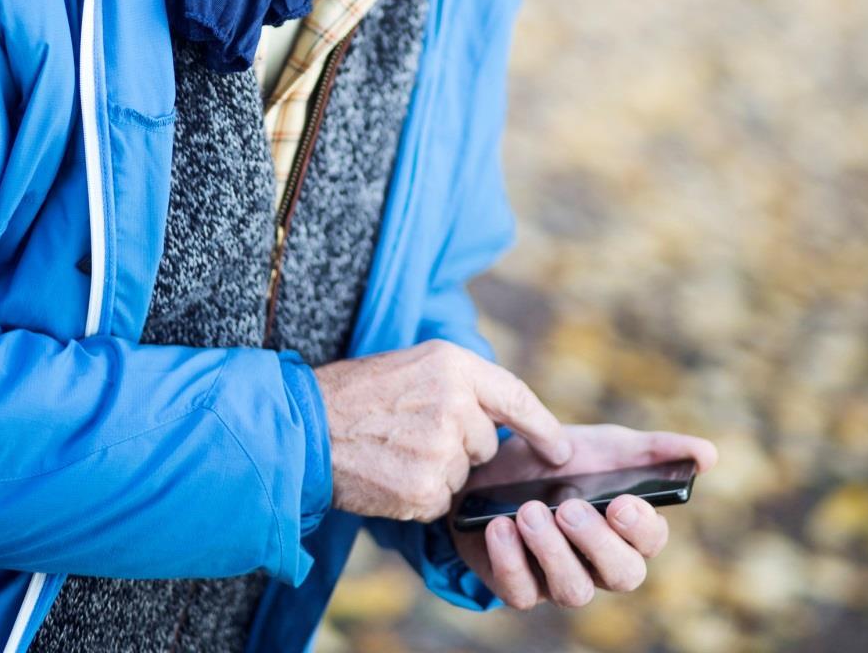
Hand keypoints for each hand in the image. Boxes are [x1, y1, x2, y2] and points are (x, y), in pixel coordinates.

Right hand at [314, 340, 570, 521]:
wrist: (307, 428)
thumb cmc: (358, 394)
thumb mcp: (415, 365)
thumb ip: (461, 385)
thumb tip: (502, 421)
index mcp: (453, 364)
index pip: (515, 396)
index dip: (542, 427)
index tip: (560, 451)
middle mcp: (454, 404)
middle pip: (486, 443)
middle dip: (460, 446)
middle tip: (413, 433)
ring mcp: (440, 450)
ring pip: (463, 475)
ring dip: (437, 472)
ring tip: (395, 451)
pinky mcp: (424, 491)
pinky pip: (439, 502)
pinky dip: (418, 496)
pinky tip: (390, 475)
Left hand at [450, 423, 717, 609]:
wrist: (497, 464)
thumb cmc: (563, 459)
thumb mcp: (606, 445)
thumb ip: (656, 450)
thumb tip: (710, 455)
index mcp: (627, 530)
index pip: (650, 542)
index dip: (640, 528)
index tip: (621, 502)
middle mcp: (599, 562)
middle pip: (621, 575)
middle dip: (597, 543)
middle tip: (570, 507)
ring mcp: (559, 579)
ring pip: (573, 591)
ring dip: (552, 551)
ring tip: (531, 511)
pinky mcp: (519, 586)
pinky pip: (520, 592)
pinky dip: (510, 561)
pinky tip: (500, 526)